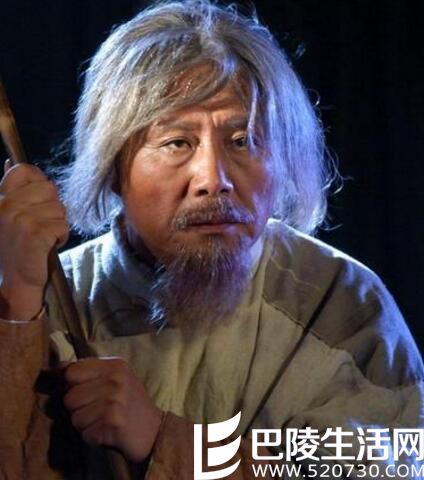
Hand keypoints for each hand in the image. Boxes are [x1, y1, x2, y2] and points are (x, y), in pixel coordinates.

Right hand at [0, 161, 68, 319]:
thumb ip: (11, 190)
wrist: (13, 284)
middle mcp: (6, 205)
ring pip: (59, 208)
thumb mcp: (7, 216)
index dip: (40, 182)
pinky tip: (48, 246)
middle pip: (49, 188)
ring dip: (57, 224)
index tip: (41, 201)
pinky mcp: (34, 233)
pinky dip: (61, 237)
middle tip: (41, 226)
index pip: (24, 171)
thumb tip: (10, 162)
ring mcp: (19, 218)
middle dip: (52, 208)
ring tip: (43, 238)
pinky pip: (63, 225)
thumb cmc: (14, 250)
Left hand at [63, 357, 162, 461]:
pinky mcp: (112, 423)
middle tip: (96, 409)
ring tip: (102, 420)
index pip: (72, 371)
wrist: (153, 430)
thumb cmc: (130, 402)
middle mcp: (115, 380)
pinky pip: (84, 433)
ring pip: (75, 417)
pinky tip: (106, 430)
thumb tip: (58, 367)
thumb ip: (89, 371)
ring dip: (84, 423)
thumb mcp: (116, 378)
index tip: (82, 391)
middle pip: (70, 397)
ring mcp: (114, 401)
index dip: (71, 385)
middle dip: (78, 408)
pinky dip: (92, 436)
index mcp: (115, 365)